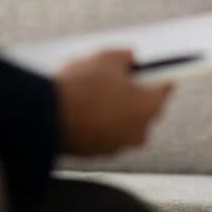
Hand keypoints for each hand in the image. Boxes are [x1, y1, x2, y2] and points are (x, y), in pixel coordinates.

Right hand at [56, 49, 173, 155]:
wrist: (46, 116)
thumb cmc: (82, 86)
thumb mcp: (107, 58)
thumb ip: (124, 57)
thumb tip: (129, 58)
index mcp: (150, 106)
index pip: (165, 88)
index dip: (158, 74)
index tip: (152, 68)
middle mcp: (139, 131)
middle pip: (144, 108)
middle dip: (134, 93)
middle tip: (119, 78)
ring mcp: (118, 145)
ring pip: (123, 123)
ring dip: (115, 110)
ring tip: (94, 93)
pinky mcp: (96, 154)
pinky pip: (104, 134)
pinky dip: (99, 123)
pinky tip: (83, 109)